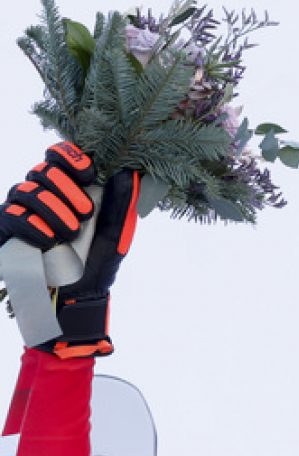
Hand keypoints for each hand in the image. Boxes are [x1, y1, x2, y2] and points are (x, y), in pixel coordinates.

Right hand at [0, 142, 138, 357]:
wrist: (80, 299)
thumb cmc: (97, 263)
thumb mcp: (114, 234)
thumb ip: (121, 204)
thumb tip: (129, 172)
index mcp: (67, 191)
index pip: (59, 158)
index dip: (70, 157)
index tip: (88, 172)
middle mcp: (41, 196)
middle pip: (43, 170)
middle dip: (66, 187)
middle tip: (85, 212)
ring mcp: (22, 212)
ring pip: (27, 191)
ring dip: (53, 209)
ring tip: (71, 233)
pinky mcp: (7, 231)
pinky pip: (13, 217)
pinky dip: (32, 226)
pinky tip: (49, 240)